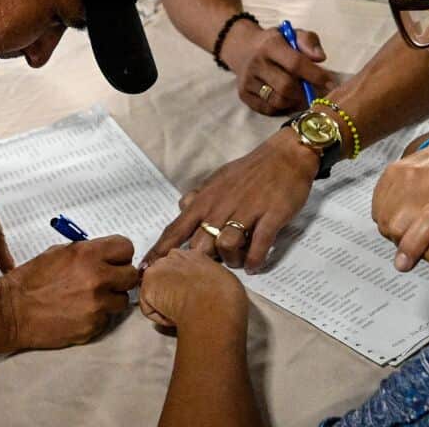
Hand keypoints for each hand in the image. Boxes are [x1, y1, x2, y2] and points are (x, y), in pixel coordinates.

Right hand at [0, 236, 139, 349]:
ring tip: (90, 298)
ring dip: (111, 298)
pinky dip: (97, 316)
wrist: (12, 311)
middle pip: (131, 275)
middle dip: (120, 277)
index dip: (120, 254)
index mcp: (88, 254)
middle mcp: (97, 278)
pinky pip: (107, 319)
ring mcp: (97, 305)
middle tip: (106, 280)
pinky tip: (79, 312)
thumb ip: (86, 252)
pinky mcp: (94, 326)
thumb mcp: (58, 253)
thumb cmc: (32, 279)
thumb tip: (106, 256)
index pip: (126, 248)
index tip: (113, 260)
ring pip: (122, 300)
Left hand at [139, 249, 247, 331]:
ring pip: (154, 291)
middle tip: (185, 307)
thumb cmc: (225, 298)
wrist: (215, 307)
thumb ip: (207, 278)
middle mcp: (172, 257)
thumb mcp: (222, 279)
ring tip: (182, 313)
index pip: (179, 266)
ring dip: (163, 304)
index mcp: (193, 254)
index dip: (182, 283)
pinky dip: (160, 318)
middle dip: (169, 291)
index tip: (190, 295)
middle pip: (163, 275)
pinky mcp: (147, 288)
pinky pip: (149, 309)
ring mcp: (157, 270)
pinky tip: (175, 317)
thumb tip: (205, 288)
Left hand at [144, 129, 316, 270]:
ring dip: (230, 261)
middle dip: (199, 263)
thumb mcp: (216, 180)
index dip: (159, 252)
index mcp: (204, 201)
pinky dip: (254, 260)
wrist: (284, 157)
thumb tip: (183, 207)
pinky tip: (253, 265)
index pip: (175, 230)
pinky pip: (258, 245)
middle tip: (206, 272)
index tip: (144, 271)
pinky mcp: (271, 216)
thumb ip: (198, 197)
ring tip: (236, 263)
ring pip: (226, 246)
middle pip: (198, 245)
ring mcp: (246, 212)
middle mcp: (220, 208)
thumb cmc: (249, 171)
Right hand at [223, 21, 337, 114]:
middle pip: (286, 87)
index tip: (329, 82)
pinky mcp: (243, 94)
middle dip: (303, 91)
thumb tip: (320, 58)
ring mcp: (247, 80)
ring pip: (278, 101)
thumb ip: (309, 42)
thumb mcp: (292, 34)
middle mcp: (256, 63)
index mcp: (270, 45)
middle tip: (310, 90)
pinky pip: (267, 109)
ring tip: (297, 94)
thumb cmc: (275, 43)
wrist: (243, 48)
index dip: (315, 75)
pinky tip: (284, 98)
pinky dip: (281, 107)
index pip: (295, 63)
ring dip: (293, 101)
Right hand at [371, 137, 428, 271]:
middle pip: (401, 224)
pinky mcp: (392, 170)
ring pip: (385, 218)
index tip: (403, 265)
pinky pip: (378, 207)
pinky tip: (403, 212)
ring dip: (395, 230)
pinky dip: (386, 216)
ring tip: (413, 224)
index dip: (415, 244)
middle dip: (406, 242)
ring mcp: (408, 173)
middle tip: (421, 240)